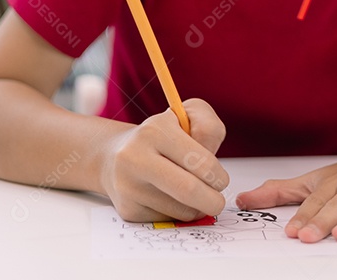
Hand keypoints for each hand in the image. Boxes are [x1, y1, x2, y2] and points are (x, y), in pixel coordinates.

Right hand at [99, 98, 228, 221]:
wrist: (115, 155)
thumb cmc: (161, 136)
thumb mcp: (188, 115)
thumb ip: (209, 128)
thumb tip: (211, 158)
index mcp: (155, 130)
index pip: (200, 161)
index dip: (218, 176)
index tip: (220, 179)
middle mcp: (136, 157)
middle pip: (188, 190)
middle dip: (212, 201)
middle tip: (218, 202)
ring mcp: (129, 186)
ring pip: (180, 210)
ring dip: (197, 208)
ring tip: (192, 194)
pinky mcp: (128, 210)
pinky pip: (167, 220)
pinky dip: (178, 215)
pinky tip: (171, 199)